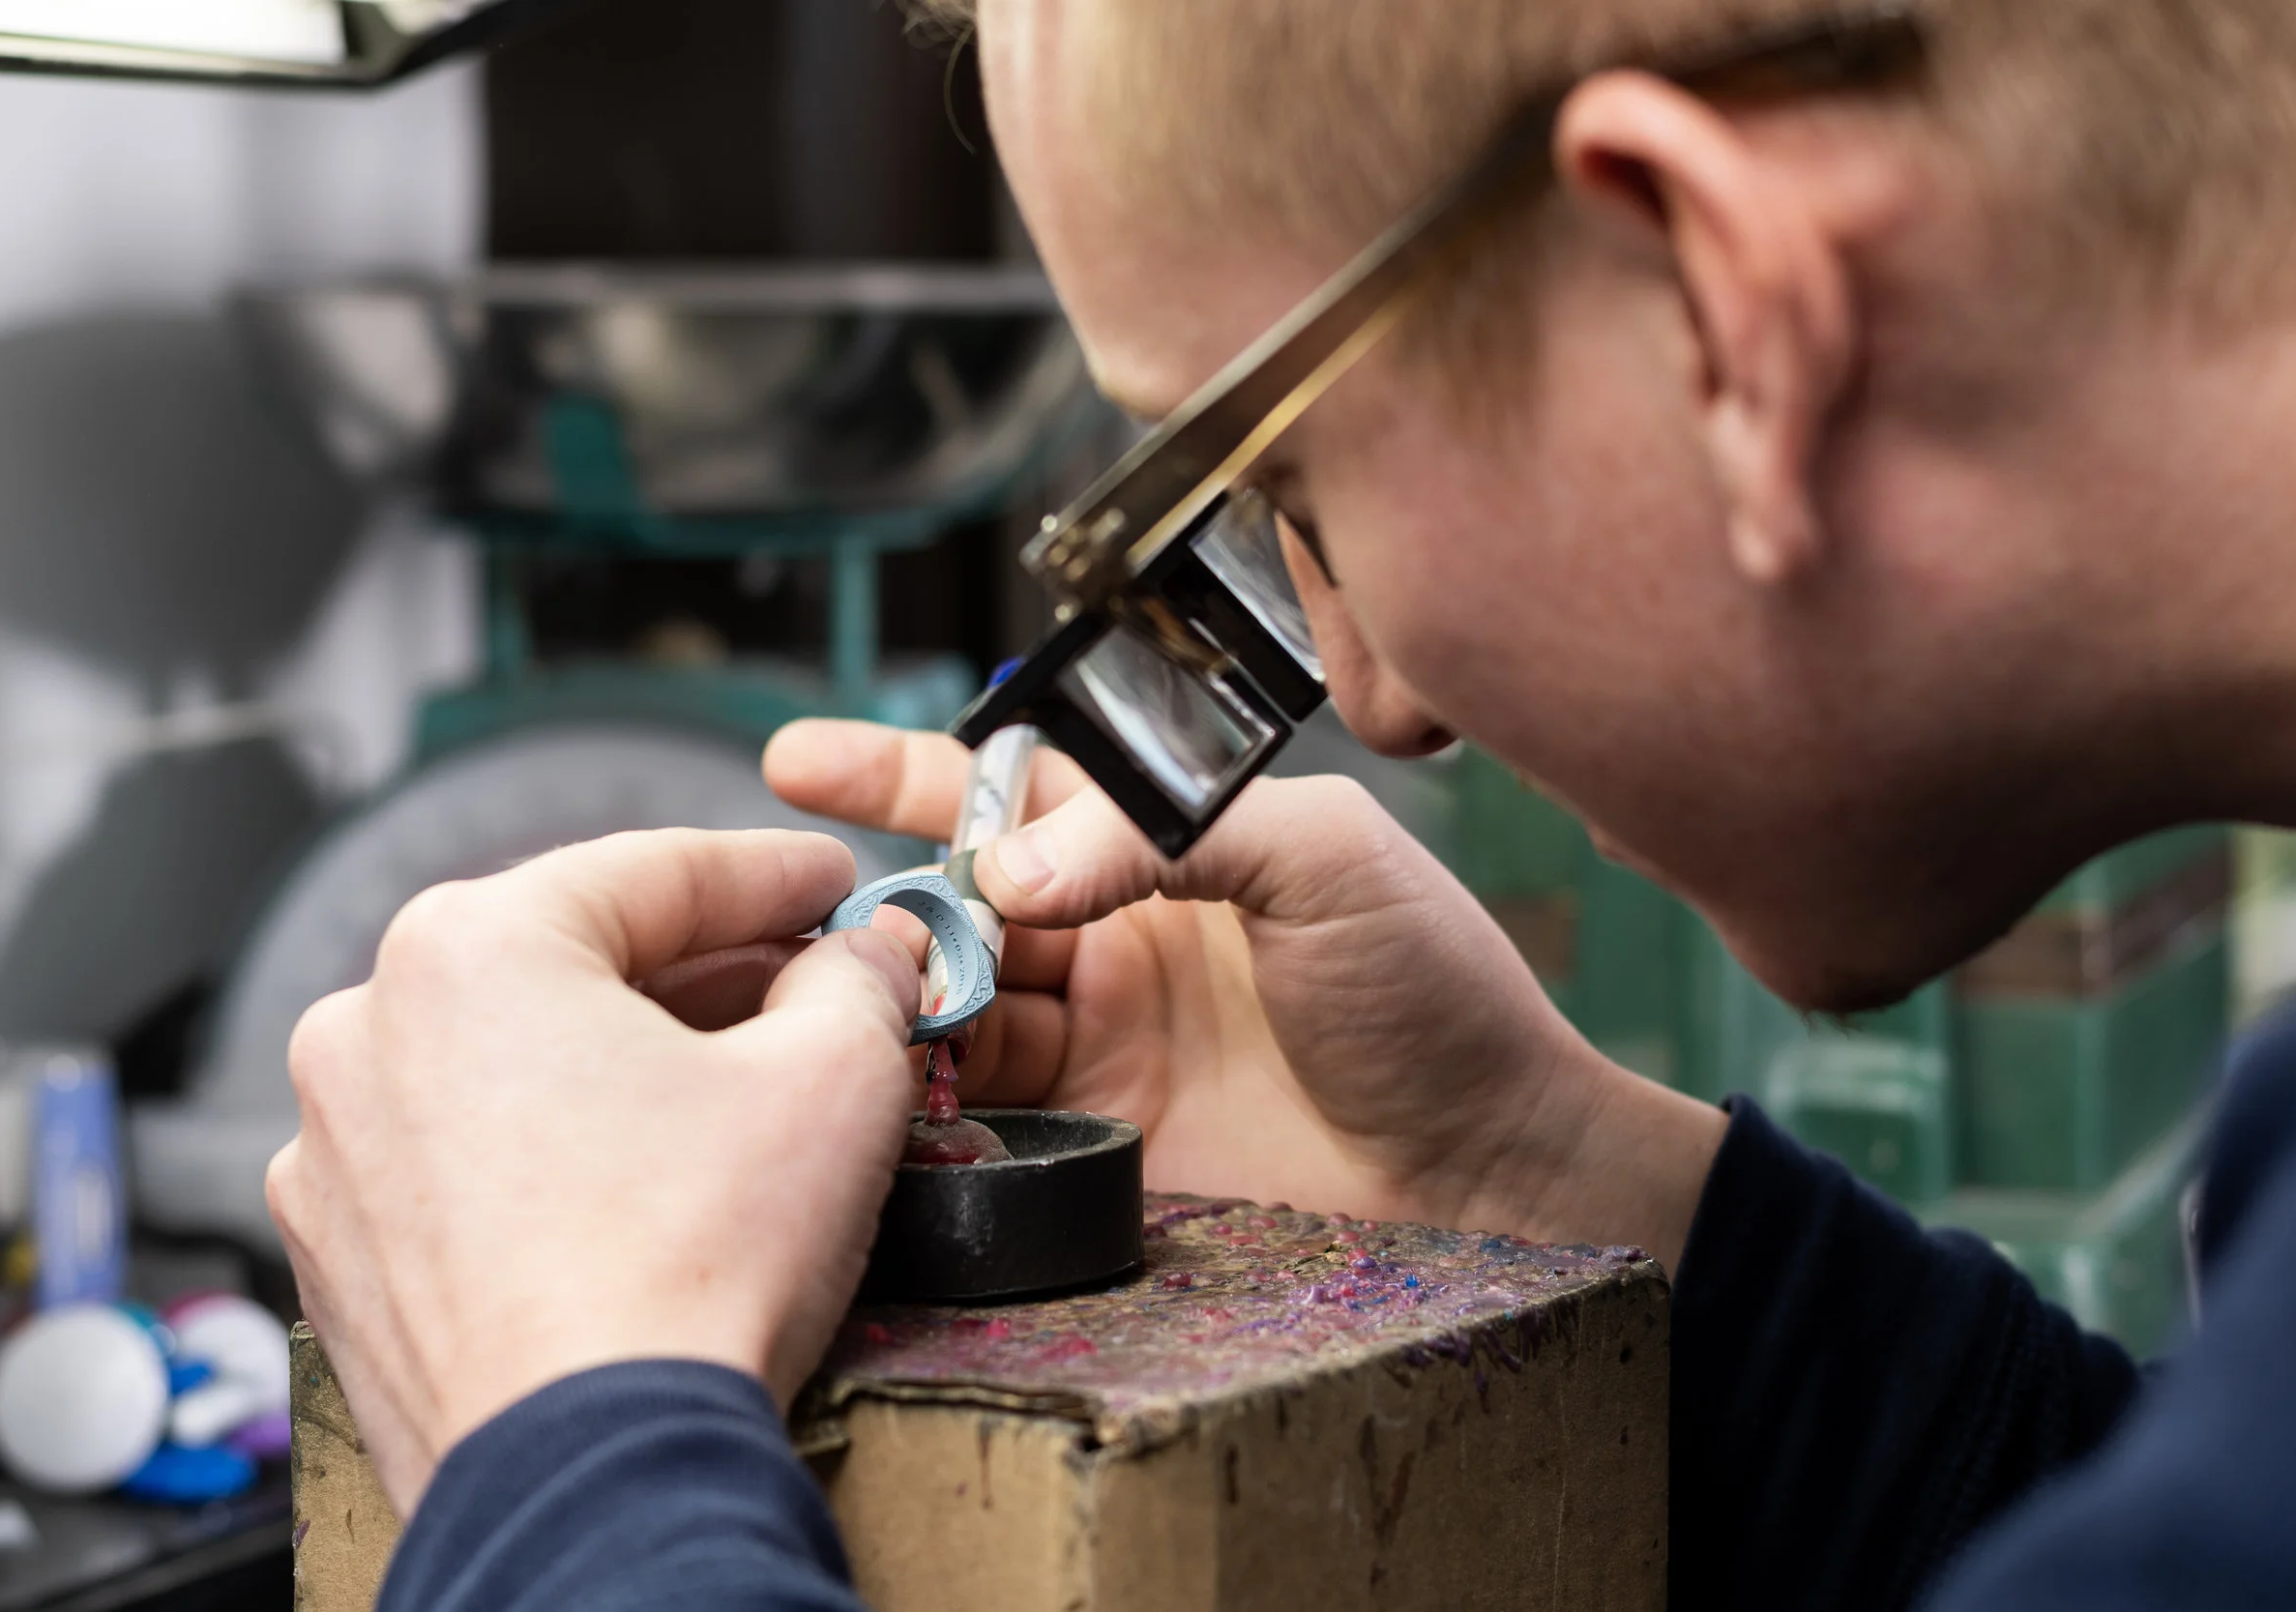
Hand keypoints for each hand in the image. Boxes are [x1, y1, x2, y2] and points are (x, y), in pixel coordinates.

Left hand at [266, 829, 918, 1515]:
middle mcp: (369, 1030)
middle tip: (806, 987)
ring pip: (511, 1061)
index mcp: (470, 948)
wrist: (591, 1477)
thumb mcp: (836, 1081)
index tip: (832, 888)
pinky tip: (639, 1191)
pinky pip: (464, 1159)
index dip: (774, 875)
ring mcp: (339, 1150)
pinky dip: (551, 1153)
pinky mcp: (344, 1255)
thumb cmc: (687, 1275)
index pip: (655, 870)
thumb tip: (871, 958)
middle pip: (574, 961)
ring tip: (732, 1098)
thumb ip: (861, 983)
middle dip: (704, 973)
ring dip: (622, 1063)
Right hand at [765, 722, 1724, 1263]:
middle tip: (823, 919)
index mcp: (1172, 850)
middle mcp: (1121, 941)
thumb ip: (1166, 827)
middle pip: (959, 905)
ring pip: (951, 1010)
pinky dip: (920, 1099)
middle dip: (884, 902)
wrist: (1494, 1171)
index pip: (1014, 795)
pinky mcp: (1095, 1147)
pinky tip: (888, 1085)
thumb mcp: (1322, 856)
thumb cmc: (1437, 994)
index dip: (905, 775)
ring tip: (851, 1001)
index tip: (801, 761)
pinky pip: (976, 1116)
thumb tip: (1009, 863)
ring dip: (893, 1000)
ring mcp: (1105, 1049)